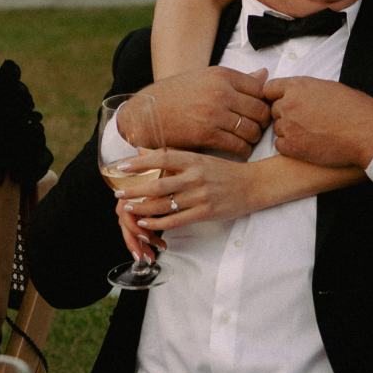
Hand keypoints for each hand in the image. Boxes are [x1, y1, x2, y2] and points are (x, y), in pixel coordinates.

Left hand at [111, 149, 268, 243]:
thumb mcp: (201, 159)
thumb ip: (174, 157)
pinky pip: (176, 220)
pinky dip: (159, 222)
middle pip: (158, 184)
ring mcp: (201, 195)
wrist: (254, 185)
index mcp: (195, 160)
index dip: (140, 162)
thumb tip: (143, 150)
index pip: (162, 158)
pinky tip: (147, 223)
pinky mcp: (206, 212)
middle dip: (135, 189)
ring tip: (128, 207)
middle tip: (118, 192)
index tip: (122, 165)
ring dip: (143, 208)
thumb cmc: (225, 171)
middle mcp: (196, 176)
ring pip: (165, 204)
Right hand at [141, 68, 270, 158]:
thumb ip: (237, 79)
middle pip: (261, 111)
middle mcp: (220, 92)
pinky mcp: (206, 135)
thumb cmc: (177, 95)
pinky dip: (243, 151)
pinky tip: (239, 150)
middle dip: (263, 123)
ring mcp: (214, 113)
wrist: (148, 113)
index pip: (261, 89)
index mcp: (222, 75)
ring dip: (254, 139)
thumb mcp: (206, 78)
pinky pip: (238, 146)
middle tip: (258, 129)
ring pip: (252, 130)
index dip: (266, 103)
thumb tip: (265, 75)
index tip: (261, 112)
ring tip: (248, 140)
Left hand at [263, 78, 372, 167]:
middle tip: (305, 120)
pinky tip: (308, 143)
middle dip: (286, 114)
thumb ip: (307, 90)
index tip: (282, 102)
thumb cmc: (356, 110)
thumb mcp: (329, 88)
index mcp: (298, 86)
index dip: (275, 96)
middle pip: (273, 109)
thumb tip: (298, 95)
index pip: (269, 89)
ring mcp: (289, 126)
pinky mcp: (293, 147)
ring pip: (277, 128)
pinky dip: (291, 146)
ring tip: (311, 132)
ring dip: (289, 131)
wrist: (367, 133)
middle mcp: (289, 104)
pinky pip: (280, 145)